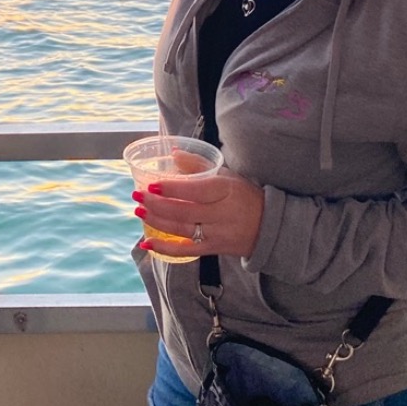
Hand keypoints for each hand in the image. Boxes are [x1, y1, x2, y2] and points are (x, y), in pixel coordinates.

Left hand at [133, 164, 264, 260]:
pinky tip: (147, 243)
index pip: (195, 190)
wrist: (269, 226)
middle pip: (184, 211)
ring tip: (139, 212)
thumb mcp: (226, 175)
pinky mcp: (214, 249)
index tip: (151, 185)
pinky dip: (165, 249)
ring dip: (157, 222)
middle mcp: (222, 213)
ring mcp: (217, 234)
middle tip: (137, 197)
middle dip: (157, 205)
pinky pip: (186, 251)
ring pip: (182, 230)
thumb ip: (198, 164)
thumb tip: (173, 153)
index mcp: (226, 190)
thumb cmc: (244, 195)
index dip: (172, 189)